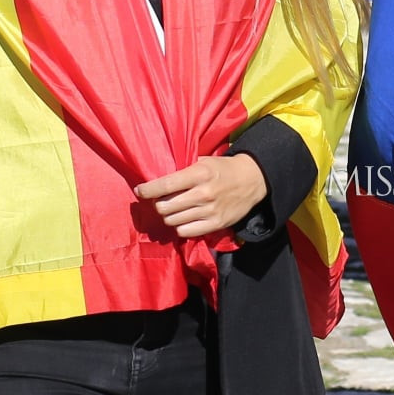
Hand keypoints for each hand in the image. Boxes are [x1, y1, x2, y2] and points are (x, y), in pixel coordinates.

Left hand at [136, 155, 266, 238]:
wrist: (253, 180)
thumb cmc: (224, 169)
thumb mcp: (204, 162)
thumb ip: (183, 172)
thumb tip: (157, 183)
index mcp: (199, 174)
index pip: (165, 185)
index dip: (148, 190)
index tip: (140, 191)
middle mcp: (203, 193)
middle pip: (165, 207)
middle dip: (158, 205)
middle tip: (161, 201)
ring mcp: (210, 211)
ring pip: (173, 221)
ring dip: (169, 216)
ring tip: (173, 210)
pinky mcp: (216, 224)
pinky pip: (185, 232)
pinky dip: (181, 227)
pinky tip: (184, 219)